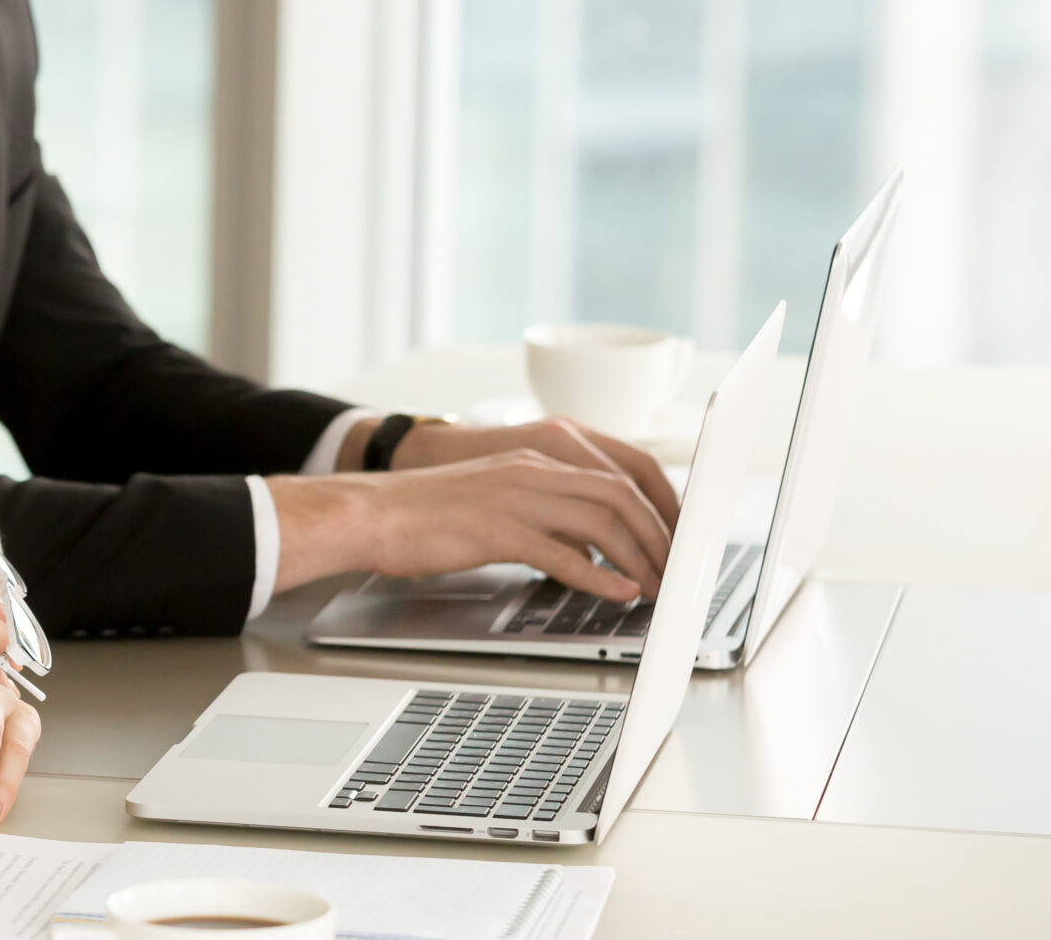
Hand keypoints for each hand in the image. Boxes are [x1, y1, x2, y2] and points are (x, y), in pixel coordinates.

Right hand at [266, 447, 674, 600]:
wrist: (373, 512)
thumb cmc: (429, 514)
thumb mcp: (499, 500)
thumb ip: (546, 513)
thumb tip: (590, 545)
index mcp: (536, 457)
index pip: (622, 469)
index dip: (661, 503)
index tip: (678, 536)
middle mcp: (533, 467)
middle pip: (622, 493)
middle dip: (660, 534)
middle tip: (675, 570)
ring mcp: (515, 495)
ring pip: (602, 520)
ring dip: (639, 558)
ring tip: (654, 587)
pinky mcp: (496, 528)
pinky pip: (563, 553)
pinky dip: (599, 576)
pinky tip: (616, 593)